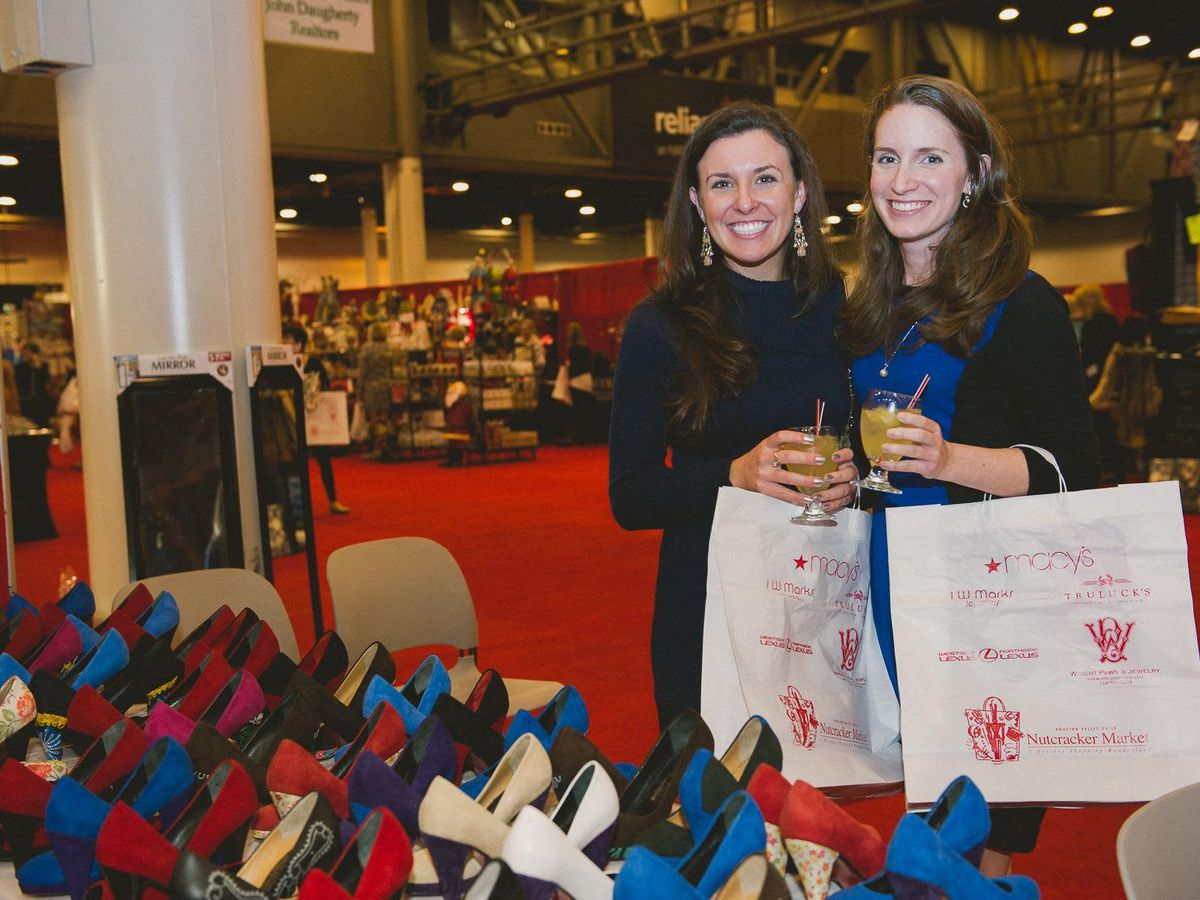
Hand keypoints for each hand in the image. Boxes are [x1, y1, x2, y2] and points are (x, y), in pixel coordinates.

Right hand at [729, 430, 857, 509]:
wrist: (738, 474)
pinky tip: (808, 499)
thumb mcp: (767, 448)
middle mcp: (763, 459)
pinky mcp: (763, 488)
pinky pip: (782, 494)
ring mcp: (763, 474)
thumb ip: (784, 446)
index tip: (811, 439)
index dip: (796, 437)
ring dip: (805, 480)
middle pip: (786, 457)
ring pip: (787, 478)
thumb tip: (812, 442)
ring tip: (820, 481)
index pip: (780, 436)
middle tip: (821, 460)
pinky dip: (796, 497)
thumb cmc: (758, 459)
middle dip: (806, 458)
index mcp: (765, 445)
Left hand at [879, 411, 951, 479]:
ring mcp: (932, 456)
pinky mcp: (927, 468)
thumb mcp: (929, 434)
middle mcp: (935, 442)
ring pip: (914, 451)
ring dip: (897, 449)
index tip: (899, 416)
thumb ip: (915, 428)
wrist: (946, 463)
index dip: (912, 418)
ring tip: (884, 447)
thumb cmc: (931, 446)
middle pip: (920, 436)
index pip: (925, 422)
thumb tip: (891, 422)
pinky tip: (884, 464)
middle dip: (903, 433)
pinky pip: (909, 466)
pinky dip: (895, 466)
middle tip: (889, 432)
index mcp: (935, 431)